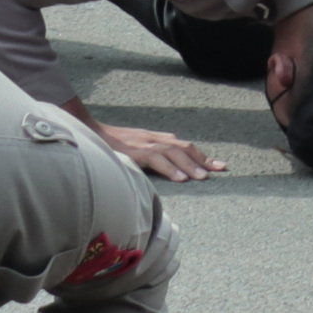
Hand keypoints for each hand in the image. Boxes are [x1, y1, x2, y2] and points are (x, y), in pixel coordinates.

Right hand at [73, 110, 223, 182]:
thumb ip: (153, 156)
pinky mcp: (134, 151)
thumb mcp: (137, 148)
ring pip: (174, 153)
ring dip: (191, 166)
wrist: (90, 132)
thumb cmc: (114, 144)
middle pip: (185, 148)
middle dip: (204, 160)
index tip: (219, 166)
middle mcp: (155, 138)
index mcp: (158, 138)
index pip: (186, 146)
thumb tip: (169, 170)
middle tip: (221, 170)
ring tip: (204, 178)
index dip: (203, 156)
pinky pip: (157, 159)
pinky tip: (181, 179)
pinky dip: (170, 169)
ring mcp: (145, 144)